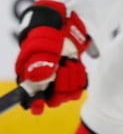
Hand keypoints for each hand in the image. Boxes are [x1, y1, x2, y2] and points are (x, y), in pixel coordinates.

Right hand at [14, 0, 91, 114]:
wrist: (64, 26)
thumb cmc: (48, 35)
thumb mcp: (42, 46)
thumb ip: (40, 62)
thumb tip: (40, 77)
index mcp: (31, 77)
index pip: (31, 97)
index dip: (35, 104)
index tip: (38, 107)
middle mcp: (44, 82)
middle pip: (55, 99)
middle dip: (62, 84)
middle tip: (63, 66)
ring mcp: (59, 80)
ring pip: (69, 93)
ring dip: (72, 77)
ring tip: (70, 62)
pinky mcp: (72, 77)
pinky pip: (79, 86)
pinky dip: (80, 76)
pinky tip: (76, 64)